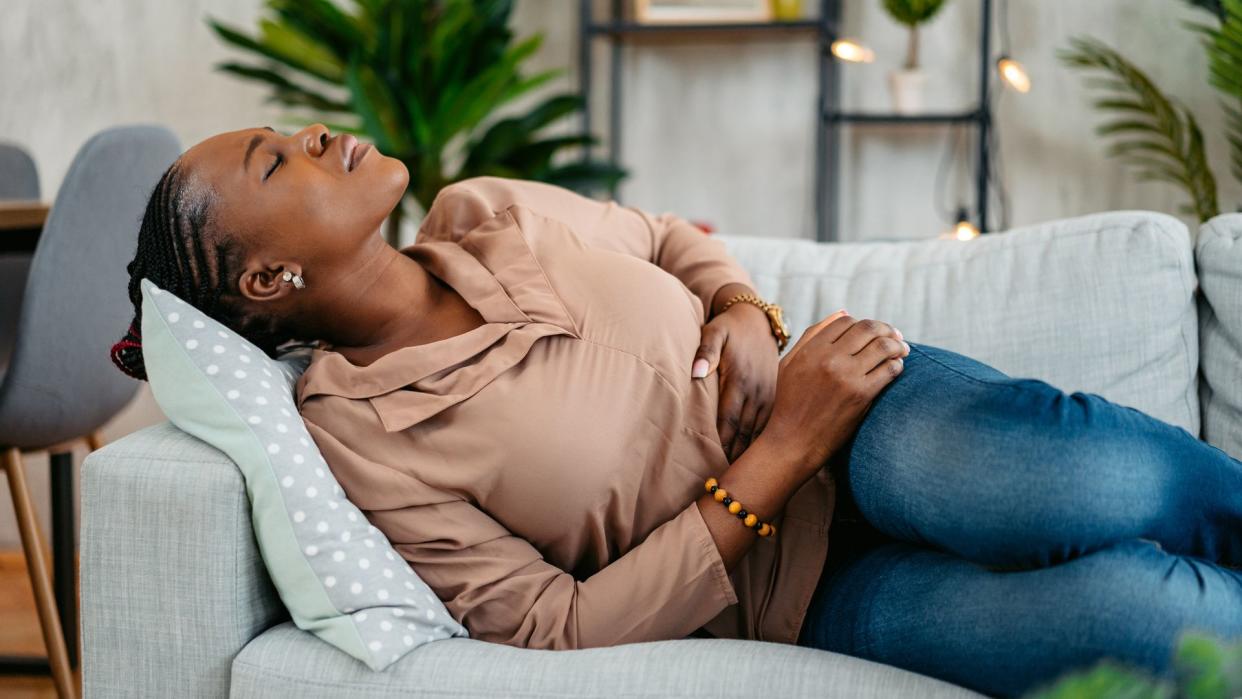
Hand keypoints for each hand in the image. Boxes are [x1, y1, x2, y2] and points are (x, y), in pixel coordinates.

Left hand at [691, 302, 779, 462]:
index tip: (716, 467)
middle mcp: (758, 390)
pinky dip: (763, 441)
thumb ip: (705, 351)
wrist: (757, 320)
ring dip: (751, 453)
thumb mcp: (714, 331)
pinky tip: (759, 459)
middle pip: (745, 431)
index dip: (723, 445)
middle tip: (729, 483)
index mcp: (740, 379)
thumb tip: (696, 372)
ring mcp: (770, 394)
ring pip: (759, 431)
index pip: (729, 420)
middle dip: (737, 456)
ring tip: (742, 477)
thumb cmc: (728, 328)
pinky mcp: (777, 395)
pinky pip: (770, 424)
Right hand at [758, 311, 909, 475]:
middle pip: (868, 329)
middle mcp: (829, 358)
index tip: (872, 332)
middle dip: (886, 329)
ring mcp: (846, 376)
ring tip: (903, 350)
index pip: (845, 321)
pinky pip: (890, 370)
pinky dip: (898, 365)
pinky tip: (897, 368)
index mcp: (811, 349)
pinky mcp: (861, 395)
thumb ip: (813, 335)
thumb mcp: (791, 364)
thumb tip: (845, 313)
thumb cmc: (790, 403)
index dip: (861, 323)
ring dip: (898, 345)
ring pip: (884, 346)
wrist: (792, 442)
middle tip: (896, 337)